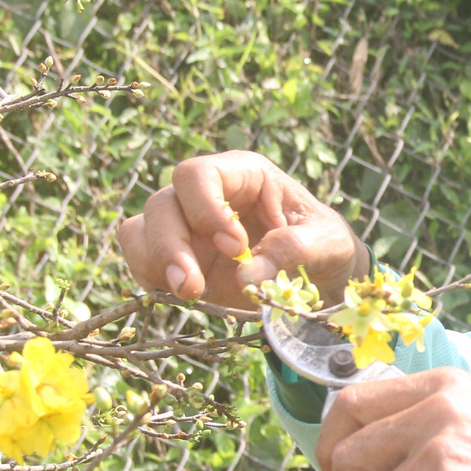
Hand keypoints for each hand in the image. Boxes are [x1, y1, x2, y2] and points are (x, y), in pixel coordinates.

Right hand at [116, 151, 363, 308]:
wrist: (322, 276)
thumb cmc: (326, 245)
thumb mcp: (329, 243)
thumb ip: (296, 250)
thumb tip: (248, 273)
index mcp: (245, 174)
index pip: (199, 173)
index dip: (205, 208)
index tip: (234, 247)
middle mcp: (208, 195)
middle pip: (162, 204)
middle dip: (171, 246)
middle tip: (194, 287)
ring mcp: (187, 225)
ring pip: (140, 229)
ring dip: (154, 263)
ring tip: (189, 294)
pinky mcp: (178, 257)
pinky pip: (141, 259)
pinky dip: (151, 279)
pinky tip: (185, 296)